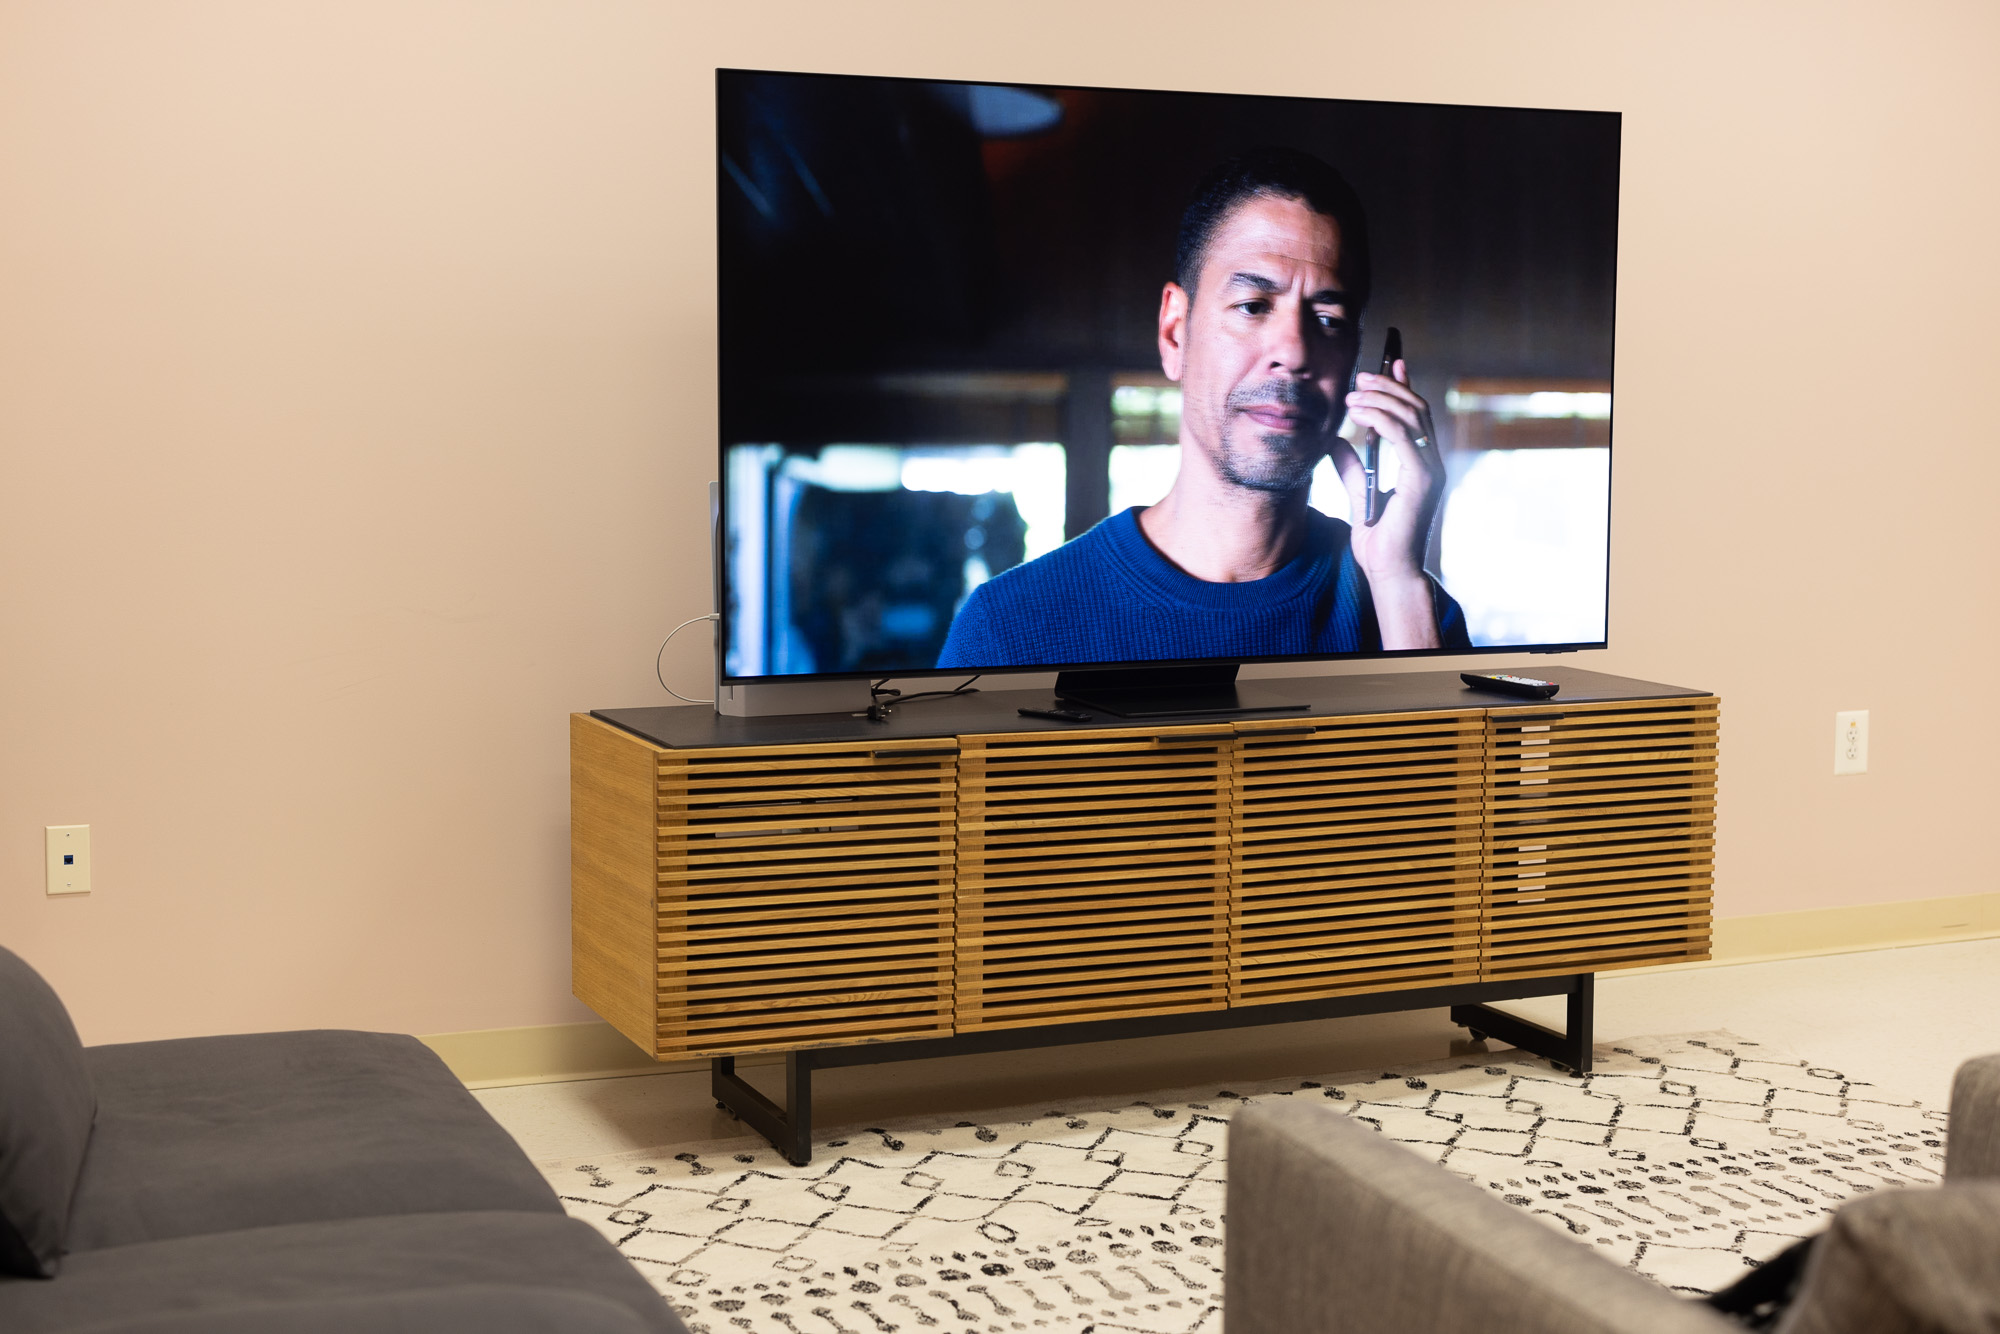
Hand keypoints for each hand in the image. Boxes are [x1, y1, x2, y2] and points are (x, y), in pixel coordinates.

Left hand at [1329, 358, 1446, 647]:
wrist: (1388, 571)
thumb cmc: (1377, 539)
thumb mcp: (1359, 491)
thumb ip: (1350, 464)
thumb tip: (1332, 439)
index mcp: (1422, 463)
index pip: (1417, 414)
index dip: (1405, 385)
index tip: (1388, 362)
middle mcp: (1432, 462)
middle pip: (1417, 408)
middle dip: (1389, 385)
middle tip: (1361, 376)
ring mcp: (1431, 469)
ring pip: (1413, 416)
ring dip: (1382, 398)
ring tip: (1354, 393)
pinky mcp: (1422, 479)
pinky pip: (1404, 436)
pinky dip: (1382, 419)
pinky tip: (1360, 413)